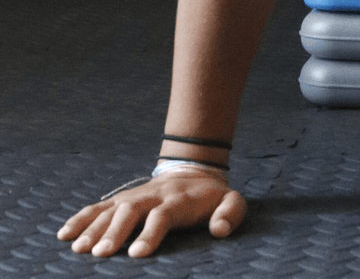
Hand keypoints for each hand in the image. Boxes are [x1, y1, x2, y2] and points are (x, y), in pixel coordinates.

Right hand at [57, 169, 246, 257]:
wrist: (194, 170)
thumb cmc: (211, 197)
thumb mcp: (231, 201)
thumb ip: (230, 213)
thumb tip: (219, 230)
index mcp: (179, 200)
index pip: (163, 215)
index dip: (151, 233)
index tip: (138, 254)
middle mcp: (152, 196)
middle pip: (131, 211)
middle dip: (115, 232)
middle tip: (101, 254)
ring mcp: (134, 197)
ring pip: (111, 210)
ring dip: (94, 228)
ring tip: (78, 249)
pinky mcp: (121, 200)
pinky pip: (98, 207)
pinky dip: (81, 219)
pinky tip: (64, 234)